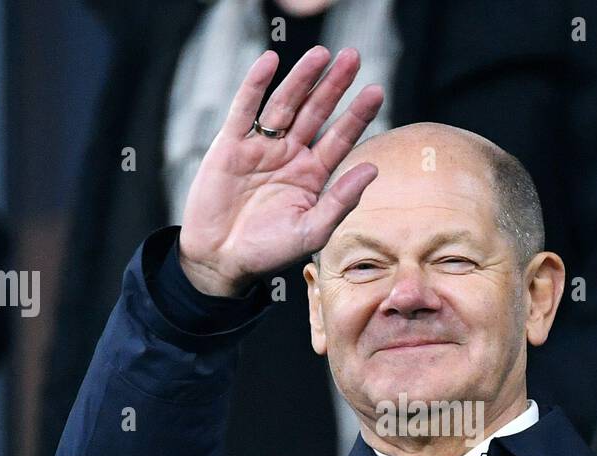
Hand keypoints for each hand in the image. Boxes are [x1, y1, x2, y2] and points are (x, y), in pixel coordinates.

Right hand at [177, 46, 384, 296]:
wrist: (220, 260)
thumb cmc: (268, 252)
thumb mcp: (311, 231)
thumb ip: (340, 200)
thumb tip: (372, 169)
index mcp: (313, 175)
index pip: (340, 138)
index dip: (357, 115)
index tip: (376, 91)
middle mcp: (290, 155)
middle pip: (316, 112)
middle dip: (334, 86)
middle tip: (353, 57)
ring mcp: (261, 147)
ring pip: (285, 105)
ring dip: (302, 78)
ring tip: (321, 54)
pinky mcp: (231, 144)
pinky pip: (245, 109)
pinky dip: (256, 85)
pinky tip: (271, 62)